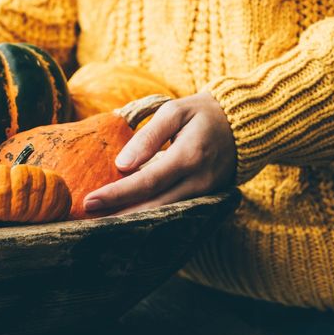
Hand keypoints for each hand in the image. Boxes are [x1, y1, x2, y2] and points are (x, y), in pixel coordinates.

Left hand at [82, 92, 236, 214]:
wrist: (245, 123)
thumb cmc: (203, 113)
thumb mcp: (174, 111)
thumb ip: (148, 136)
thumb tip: (122, 165)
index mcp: (189, 156)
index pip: (146, 182)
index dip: (116, 194)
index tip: (90, 201)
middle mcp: (199, 181)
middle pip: (154, 206)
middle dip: (119, 216)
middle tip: (88, 220)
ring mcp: (206, 193)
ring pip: (165, 214)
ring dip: (133, 221)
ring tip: (102, 223)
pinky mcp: (207, 198)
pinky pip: (176, 211)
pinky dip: (152, 216)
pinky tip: (128, 218)